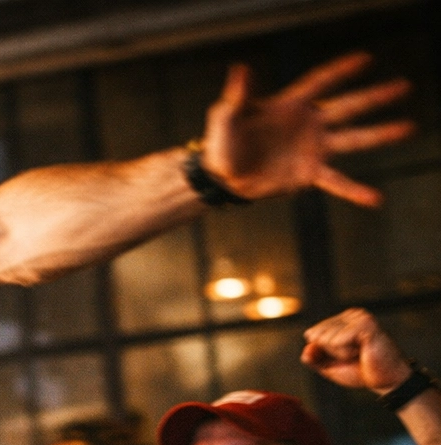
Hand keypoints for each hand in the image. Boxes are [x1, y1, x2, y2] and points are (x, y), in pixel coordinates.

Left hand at [200, 52, 411, 206]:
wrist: (222, 179)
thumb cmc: (222, 144)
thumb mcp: (227, 118)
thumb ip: (237, 97)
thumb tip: (242, 69)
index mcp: (291, 105)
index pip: (320, 83)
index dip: (340, 71)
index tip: (366, 60)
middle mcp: (309, 124)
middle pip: (347, 107)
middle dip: (374, 98)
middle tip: (403, 87)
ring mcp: (312, 149)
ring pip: (352, 139)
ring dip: (380, 134)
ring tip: (408, 128)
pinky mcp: (308, 174)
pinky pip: (336, 182)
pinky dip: (355, 191)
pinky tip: (375, 198)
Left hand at [301, 307, 411, 393]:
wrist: (387, 381)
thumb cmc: (361, 372)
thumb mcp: (330, 367)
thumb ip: (314, 359)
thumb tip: (307, 348)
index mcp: (343, 320)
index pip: (312, 333)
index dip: (324, 352)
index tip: (346, 355)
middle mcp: (351, 314)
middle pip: (317, 335)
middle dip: (331, 352)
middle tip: (354, 356)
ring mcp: (359, 317)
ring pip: (327, 338)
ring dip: (341, 353)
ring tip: (360, 353)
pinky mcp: (365, 324)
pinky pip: (337, 340)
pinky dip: (346, 352)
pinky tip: (363, 351)